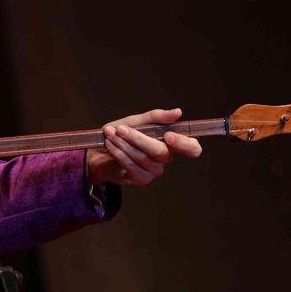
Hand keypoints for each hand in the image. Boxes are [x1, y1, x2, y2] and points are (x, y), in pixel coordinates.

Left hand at [86, 108, 202, 185]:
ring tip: (110, 134)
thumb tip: (178, 112)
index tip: (168, 135)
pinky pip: (133, 167)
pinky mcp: (141, 179)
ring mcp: (154, 170)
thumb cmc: (121, 135)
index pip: (192, 148)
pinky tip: (111, 145)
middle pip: (162, 152)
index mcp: (170, 143)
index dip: (184, 143)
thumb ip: (156, 117)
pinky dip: (119, 154)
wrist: (98, 151)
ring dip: (124, 144)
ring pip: (144, 158)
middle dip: (139, 138)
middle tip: (121, 129)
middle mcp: (166, 158)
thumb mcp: (136, 121)